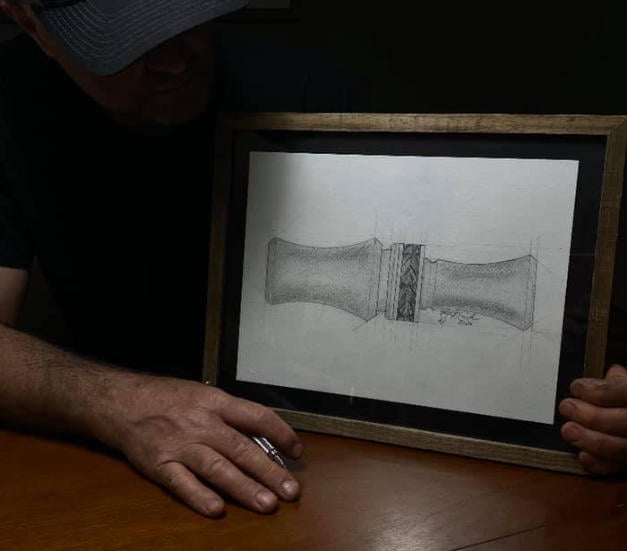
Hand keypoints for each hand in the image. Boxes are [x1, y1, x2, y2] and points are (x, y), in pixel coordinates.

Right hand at [107, 376, 302, 516]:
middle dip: (269, 471)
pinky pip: (182, 483)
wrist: (122, 401)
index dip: (281, 434)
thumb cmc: (167, 398)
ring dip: (244, 488)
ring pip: (217, 468)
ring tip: (267, 504)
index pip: (257, 417)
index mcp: (216, 402)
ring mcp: (180, 445)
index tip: (296, 451)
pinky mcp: (159, 464)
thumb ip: (229, 414)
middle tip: (291, 491)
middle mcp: (201, 423)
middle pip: (241, 448)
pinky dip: (199, 497)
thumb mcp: (203, 394)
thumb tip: (260, 438)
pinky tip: (217, 509)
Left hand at [560, 364, 626, 473]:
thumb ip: (621, 381)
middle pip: (623, 422)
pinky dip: (600, 464)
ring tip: (568, 430)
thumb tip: (608, 375)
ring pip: (620, 448)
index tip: (577, 387)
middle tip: (567, 407)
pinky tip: (583, 456)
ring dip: (589, 440)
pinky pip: (620, 468)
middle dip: (590, 416)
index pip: (625, 393)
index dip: (598, 391)